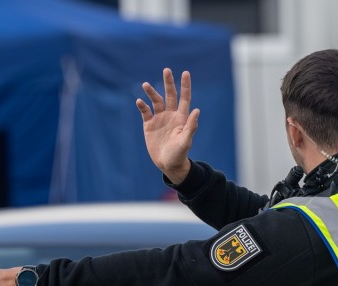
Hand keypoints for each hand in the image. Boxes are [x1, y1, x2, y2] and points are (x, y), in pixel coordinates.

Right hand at [136, 68, 198, 184]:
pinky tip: (140, 102)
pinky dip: (142, 106)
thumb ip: (191, 126)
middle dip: (168, 83)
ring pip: (156, 101)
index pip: (184, 98)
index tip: (185, 73)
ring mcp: (159, 119)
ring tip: (145, 84)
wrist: (168, 164)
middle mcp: (171, 115)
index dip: (185, 86)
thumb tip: (197, 110)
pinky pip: (145, 112)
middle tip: (167, 70)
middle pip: (170, 95)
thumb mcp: (185, 141)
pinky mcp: (149, 125)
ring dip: (151, 93)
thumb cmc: (179, 154)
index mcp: (181, 118)